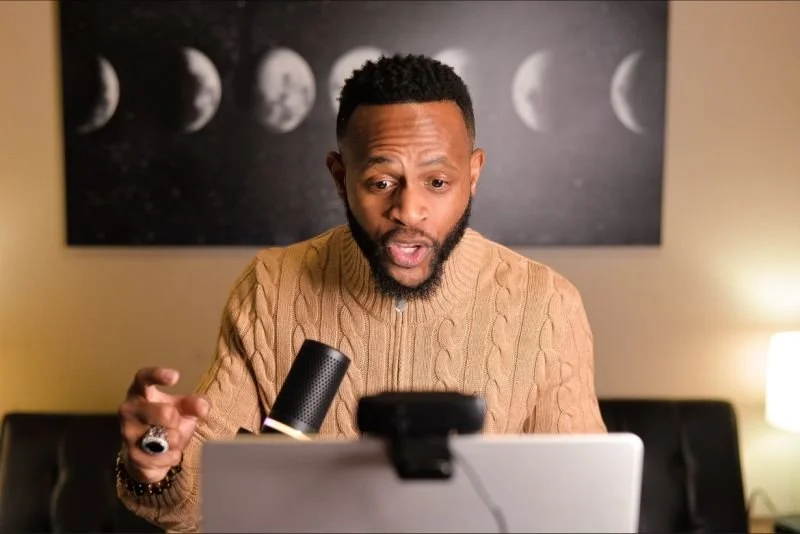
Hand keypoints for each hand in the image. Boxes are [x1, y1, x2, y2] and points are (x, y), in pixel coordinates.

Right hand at [118, 367, 209, 483]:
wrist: (146, 453)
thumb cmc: (165, 421)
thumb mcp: (183, 408)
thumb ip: (194, 404)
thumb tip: (202, 408)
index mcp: (140, 393)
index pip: (143, 378)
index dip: (158, 375)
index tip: (175, 377)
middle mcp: (129, 410)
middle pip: (164, 413)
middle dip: (177, 420)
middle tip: (174, 422)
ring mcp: (127, 434)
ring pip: (164, 438)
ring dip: (175, 441)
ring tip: (171, 440)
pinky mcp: (131, 456)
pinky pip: (162, 458)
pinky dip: (171, 457)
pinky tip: (167, 454)